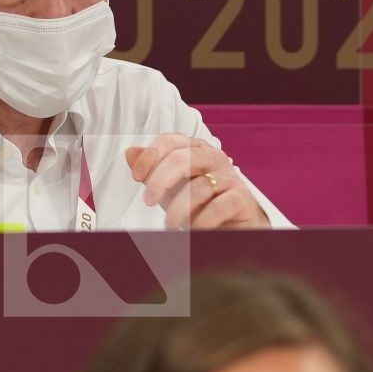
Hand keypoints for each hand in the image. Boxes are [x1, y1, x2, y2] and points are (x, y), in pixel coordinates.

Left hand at [125, 135, 271, 229]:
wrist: (232, 225)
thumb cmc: (200, 204)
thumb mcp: (170, 188)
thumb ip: (151, 170)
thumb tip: (131, 152)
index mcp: (196, 149)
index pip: (170, 141)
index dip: (150, 156)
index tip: (137, 176)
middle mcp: (214, 158)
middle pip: (183, 159)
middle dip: (160, 181)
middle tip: (148, 201)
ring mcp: (229, 177)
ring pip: (198, 188)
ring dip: (178, 210)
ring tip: (170, 224)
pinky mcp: (241, 198)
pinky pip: (218, 207)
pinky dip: (201, 222)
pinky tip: (193, 231)